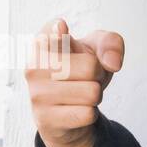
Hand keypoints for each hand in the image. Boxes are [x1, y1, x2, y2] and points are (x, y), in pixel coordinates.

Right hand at [27, 16, 123, 146]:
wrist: (67, 113)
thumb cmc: (80, 73)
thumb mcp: (96, 51)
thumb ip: (110, 44)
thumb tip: (112, 63)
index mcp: (42, 44)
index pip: (49, 35)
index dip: (57, 31)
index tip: (61, 27)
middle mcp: (34, 67)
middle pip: (90, 67)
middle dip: (97, 73)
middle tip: (84, 77)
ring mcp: (37, 94)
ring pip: (92, 93)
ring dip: (95, 95)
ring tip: (80, 93)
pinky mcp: (45, 119)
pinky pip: (88, 114)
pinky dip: (90, 114)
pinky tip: (75, 111)